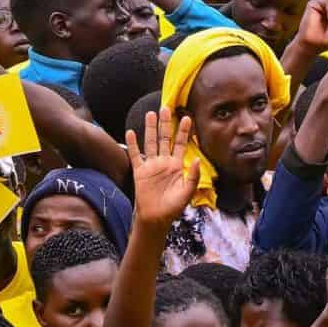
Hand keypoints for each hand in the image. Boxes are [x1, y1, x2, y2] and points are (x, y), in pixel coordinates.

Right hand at [127, 107, 201, 224]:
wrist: (156, 219)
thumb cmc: (173, 208)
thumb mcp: (187, 193)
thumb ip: (193, 177)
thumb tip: (196, 161)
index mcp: (177, 165)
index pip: (181, 144)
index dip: (184, 131)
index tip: (187, 117)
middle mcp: (164, 162)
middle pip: (165, 138)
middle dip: (166, 123)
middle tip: (166, 107)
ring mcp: (151, 165)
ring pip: (150, 142)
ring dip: (150, 128)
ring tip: (151, 113)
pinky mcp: (140, 171)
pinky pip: (136, 155)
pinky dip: (133, 144)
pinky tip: (131, 132)